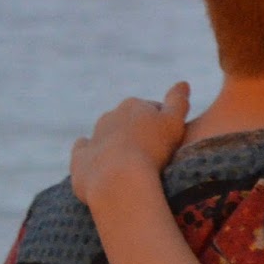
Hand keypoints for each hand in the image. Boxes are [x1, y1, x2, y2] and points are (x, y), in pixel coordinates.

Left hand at [71, 82, 190, 205]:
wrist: (119, 180)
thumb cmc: (152, 150)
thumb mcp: (174, 123)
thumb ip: (178, 102)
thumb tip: (183, 83)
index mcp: (133, 105)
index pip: (152, 110)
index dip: (164, 124)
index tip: (172, 140)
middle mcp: (110, 116)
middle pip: (128, 122)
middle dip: (139, 133)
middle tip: (154, 154)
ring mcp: (93, 137)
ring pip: (106, 136)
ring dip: (117, 144)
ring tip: (131, 164)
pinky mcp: (80, 158)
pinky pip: (84, 152)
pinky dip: (91, 154)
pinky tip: (99, 163)